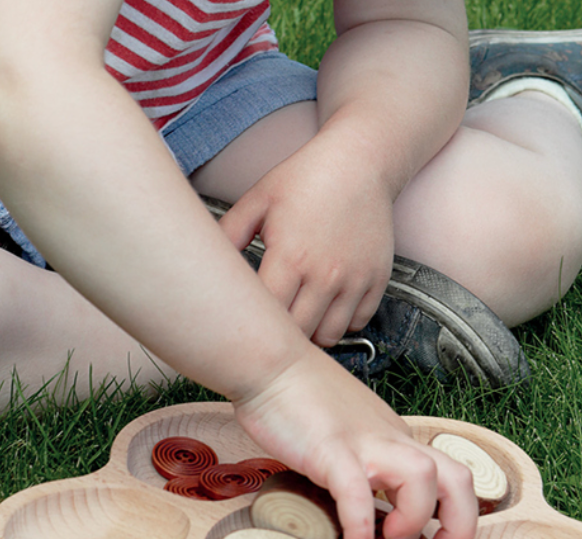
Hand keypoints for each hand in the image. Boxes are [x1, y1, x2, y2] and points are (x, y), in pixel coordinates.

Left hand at [217, 134, 395, 347]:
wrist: (359, 160)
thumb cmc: (305, 179)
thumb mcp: (258, 200)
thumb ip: (228, 234)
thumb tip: (203, 261)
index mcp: (290, 257)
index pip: (268, 318)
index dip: (255, 325)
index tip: (247, 322)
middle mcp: (325, 274)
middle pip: (298, 334)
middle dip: (281, 335)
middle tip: (271, 326)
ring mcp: (355, 279)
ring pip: (329, 335)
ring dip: (311, 333)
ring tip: (299, 316)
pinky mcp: (377, 279)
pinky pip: (358, 321)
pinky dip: (341, 321)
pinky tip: (327, 305)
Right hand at [231, 345, 476, 538]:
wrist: (269, 362)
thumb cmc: (298, 397)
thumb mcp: (346, 432)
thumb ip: (360, 460)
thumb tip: (359, 499)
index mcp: (396, 439)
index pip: (451, 477)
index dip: (457, 518)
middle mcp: (391, 440)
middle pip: (457, 479)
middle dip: (459, 526)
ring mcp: (363, 443)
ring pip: (423, 479)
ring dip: (411, 525)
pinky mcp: (330, 449)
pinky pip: (356, 493)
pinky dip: (360, 529)